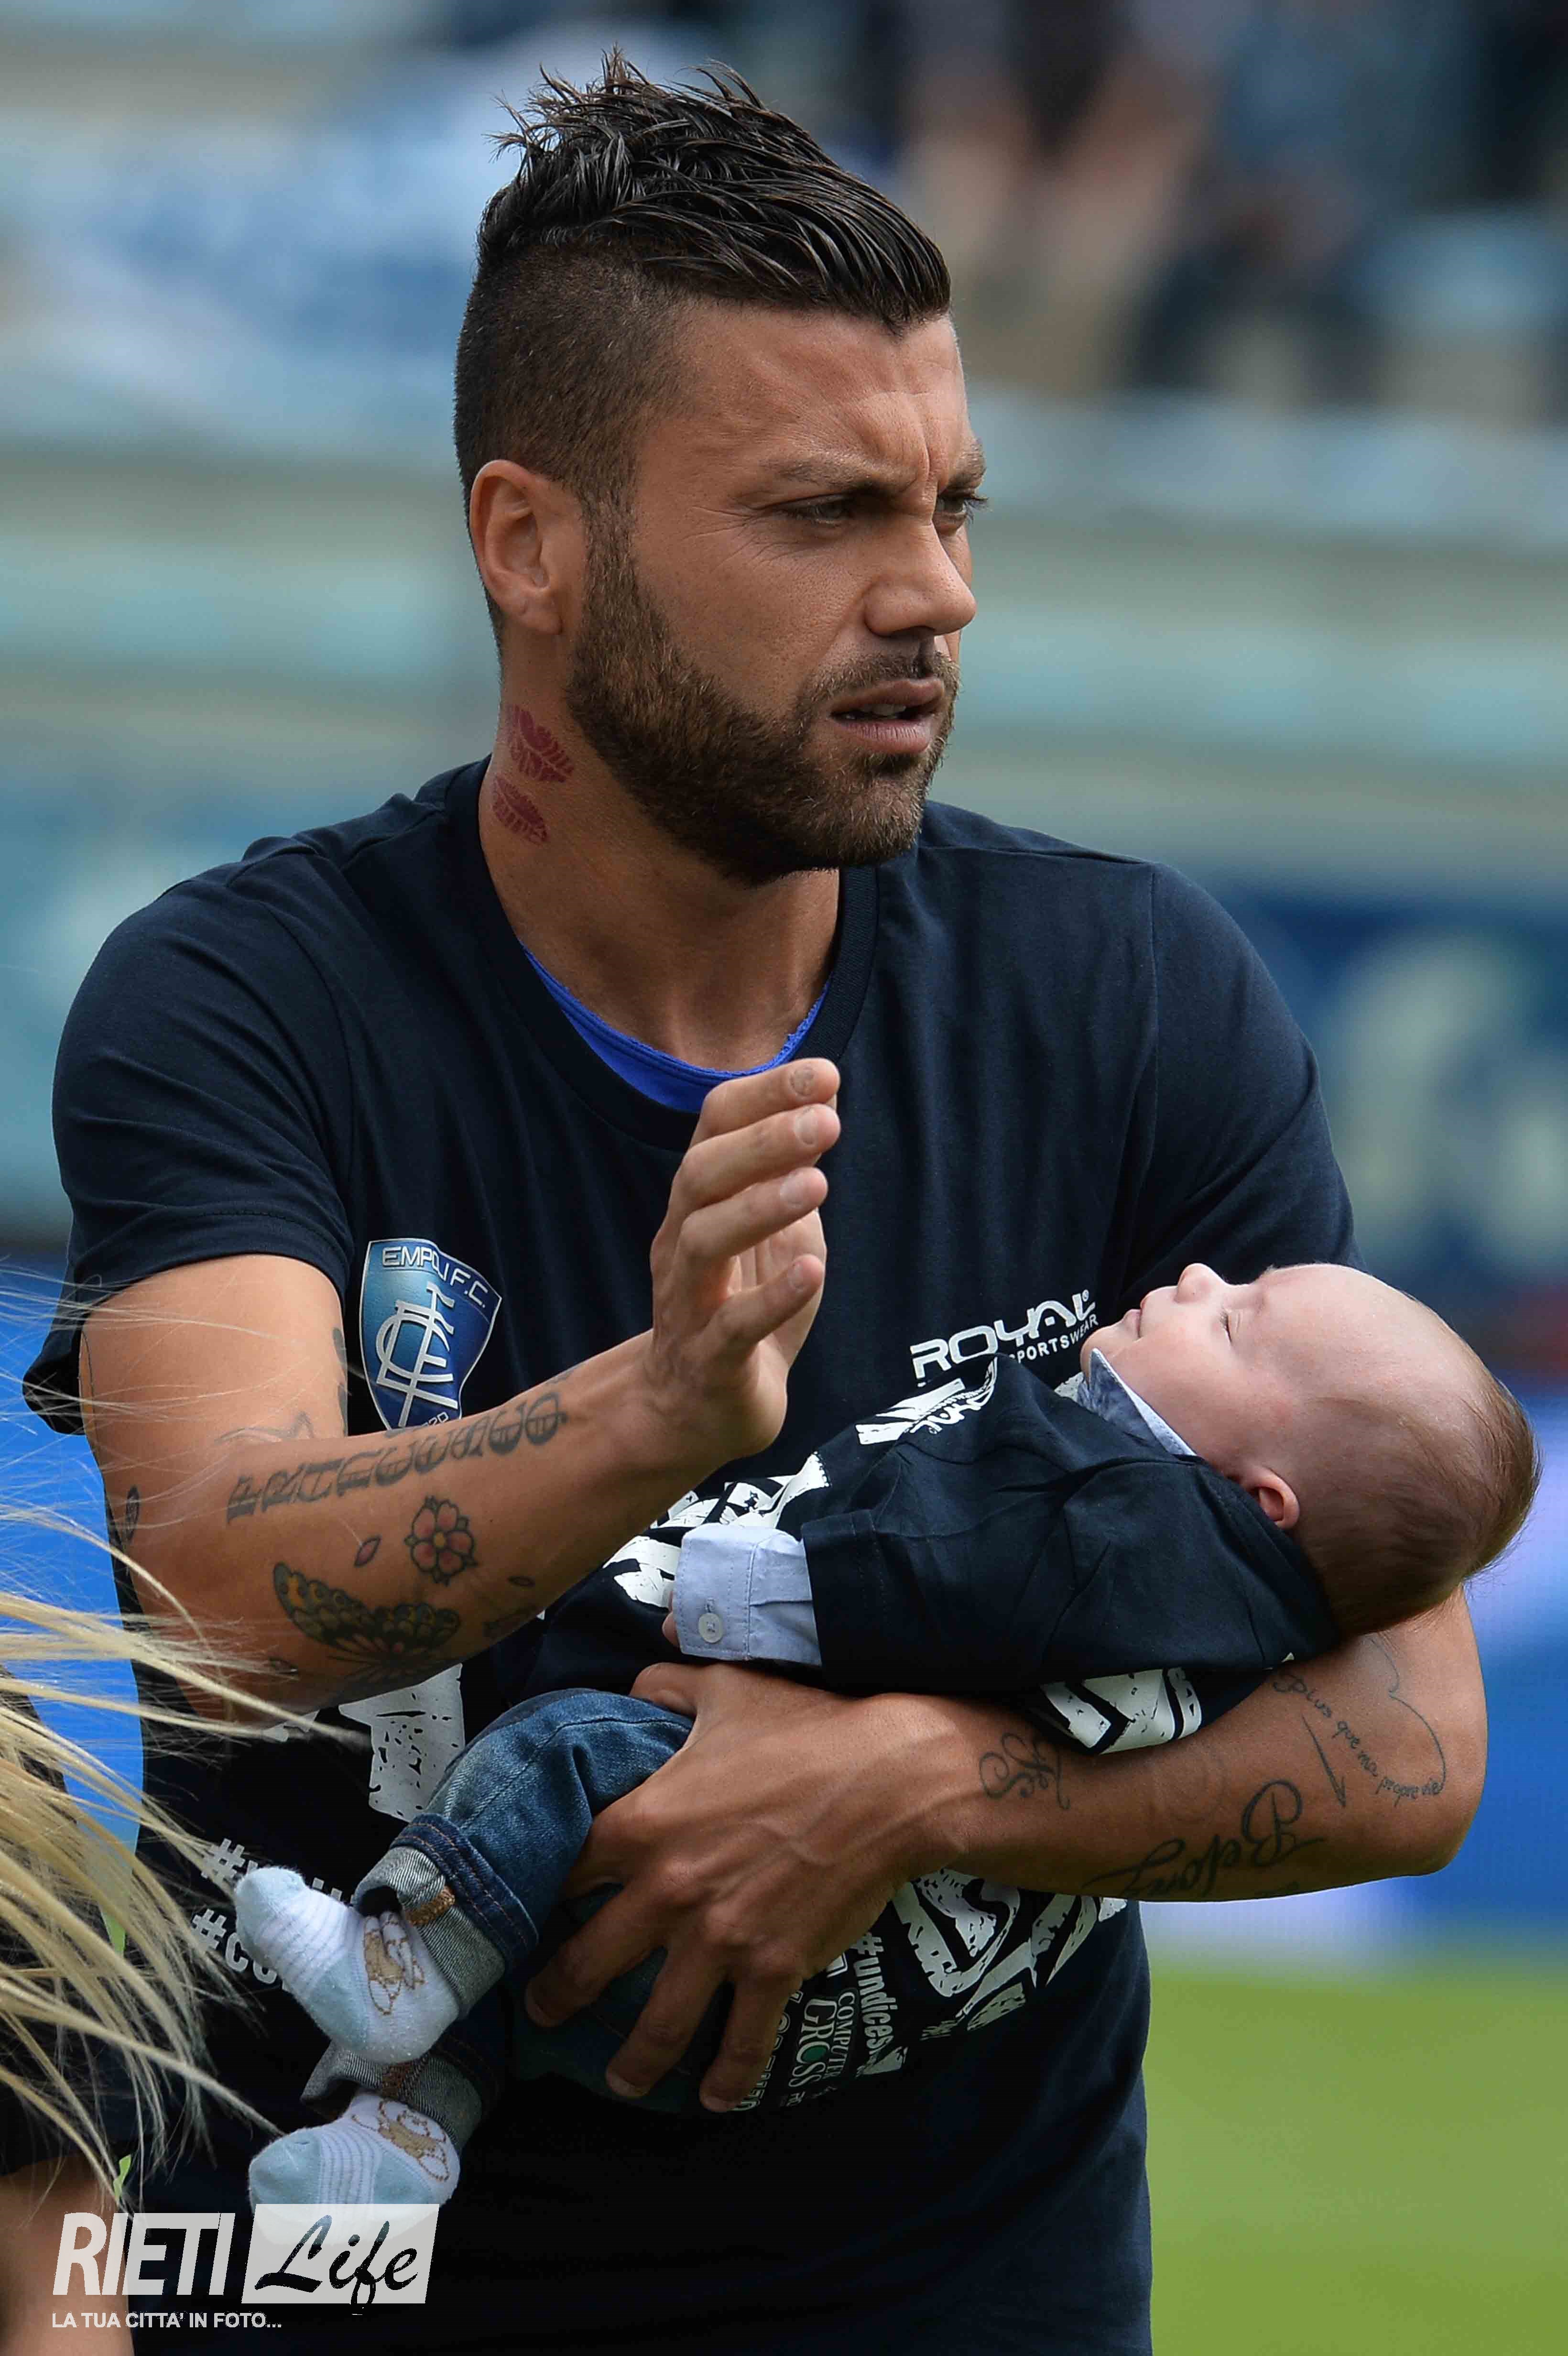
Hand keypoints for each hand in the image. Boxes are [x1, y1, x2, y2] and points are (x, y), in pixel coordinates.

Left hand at [523, 1661, 942, 2111]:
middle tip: (543, 2013)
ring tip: (620, 2081)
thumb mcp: (727, 1690)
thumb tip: (637, 1678)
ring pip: (657, 2022)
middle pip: (589, 1961)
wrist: (891, 1781)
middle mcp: (669, 1891)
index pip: (566, 1869)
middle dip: (558, 1995)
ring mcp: (721, 1939)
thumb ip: (667, 1684)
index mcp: (645, 1824)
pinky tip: (715, 2101)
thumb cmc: (806, 1730)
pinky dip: (727, 2079)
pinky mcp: (774, 1969)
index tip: (526, 1913)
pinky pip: (741, 2041)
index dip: (540, 1891)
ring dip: (633, 2062)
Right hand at [634, 1060, 838, 1476]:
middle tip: (825, 1121)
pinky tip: (811, 1271)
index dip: (764, 1095)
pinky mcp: (709, 1362)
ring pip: (705, 1241)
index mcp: (698, 1204)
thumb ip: (792, 1171)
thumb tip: (824, 1097)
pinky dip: (771, 1297)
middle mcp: (682, 1243)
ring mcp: (689, 1303)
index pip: (714, 1129)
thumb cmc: (744, 1310)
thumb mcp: (778, 1231)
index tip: (823, 1073)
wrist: (698, 1414)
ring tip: (817, 1184)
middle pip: (701, 1174)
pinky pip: (731, 1326)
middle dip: (762, 1142)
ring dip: (759, 1208)